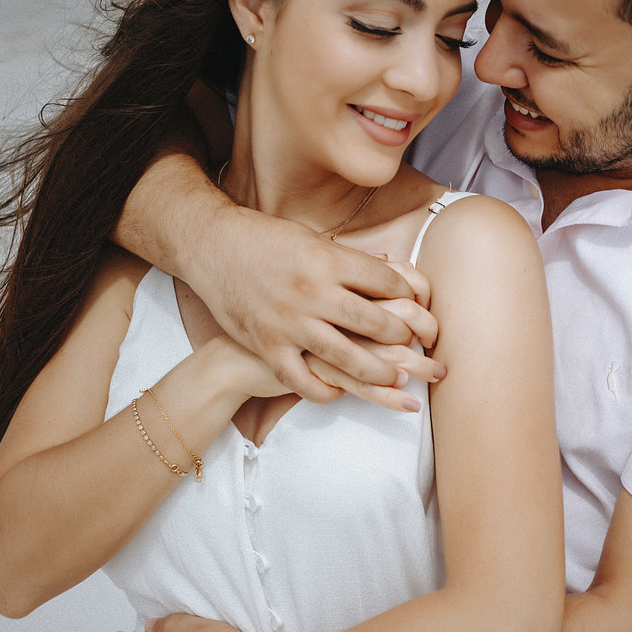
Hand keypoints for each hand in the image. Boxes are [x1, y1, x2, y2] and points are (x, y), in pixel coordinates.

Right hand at [189, 206, 437, 404]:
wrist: (212, 247)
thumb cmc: (268, 241)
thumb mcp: (314, 239)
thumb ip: (352, 260)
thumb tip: (394, 269)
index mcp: (328, 259)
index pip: (386, 283)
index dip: (410, 297)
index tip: (419, 306)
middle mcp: (312, 291)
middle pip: (375, 321)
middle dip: (403, 337)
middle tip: (418, 345)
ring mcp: (290, 322)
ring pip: (348, 357)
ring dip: (379, 372)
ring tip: (399, 379)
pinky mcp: (268, 345)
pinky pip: (302, 382)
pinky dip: (324, 392)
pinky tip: (339, 392)